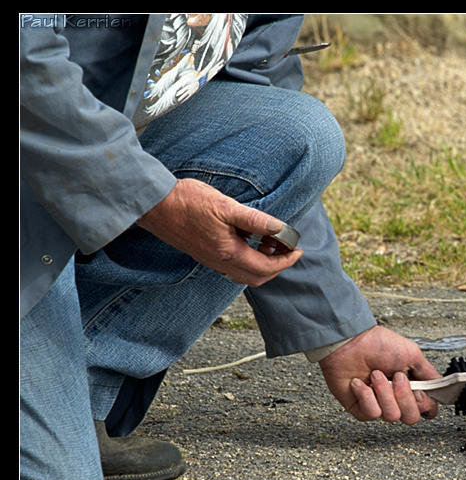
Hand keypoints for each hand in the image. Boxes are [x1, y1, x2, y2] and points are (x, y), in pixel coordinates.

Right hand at [137, 178, 301, 285]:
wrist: (153, 204)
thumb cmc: (187, 201)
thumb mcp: (226, 206)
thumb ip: (255, 220)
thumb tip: (280, 228)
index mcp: (228, 253)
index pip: (266, 268)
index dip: (286, 261)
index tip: (298, 250)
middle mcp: (219, 263)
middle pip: (257, 278)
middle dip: (277, 266)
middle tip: (287, 247)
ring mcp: (210, 261)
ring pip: (244, 274)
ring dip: (263, 263)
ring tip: (270, 241)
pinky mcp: (204, 255)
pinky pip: (232, 267)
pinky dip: (248, 259)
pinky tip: (249, 239)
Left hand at [319, 326, 440, 423]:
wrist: (349, 342)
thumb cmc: (377, 344)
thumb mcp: (412, 354)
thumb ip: (429, 374)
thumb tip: (442, 388)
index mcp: (410, 386)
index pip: (426, 409)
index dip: (425, 403)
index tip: (420, 390)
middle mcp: (395, 398)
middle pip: (411, 417)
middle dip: (404, 396)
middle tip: (396, 376)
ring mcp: (378, 404)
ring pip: (392, 416)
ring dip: (384, 391)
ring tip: (374, 375)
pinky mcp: (360, 409)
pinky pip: (372, 413)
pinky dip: (366, 395)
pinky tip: (360, 382)